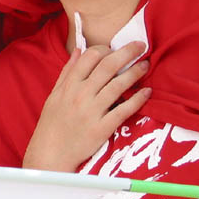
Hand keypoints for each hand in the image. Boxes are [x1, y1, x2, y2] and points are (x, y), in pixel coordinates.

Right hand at [23, 42, 150, 172]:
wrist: (51, 153)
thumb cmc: (52, 123)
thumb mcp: (54, 94)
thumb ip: (67, 71)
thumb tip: (79, 50)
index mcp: (68, 85)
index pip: (89, 57)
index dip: (106, 49)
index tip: (115, 49)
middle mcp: (80, 95)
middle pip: (107, 66)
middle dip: (126, 52)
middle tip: (141, 45)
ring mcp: (92, 111)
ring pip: (118, 85)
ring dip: (135, 72)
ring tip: (146, 65)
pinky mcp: (102, 128)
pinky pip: (124, 110)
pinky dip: (137, 99)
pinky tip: (147, 92)